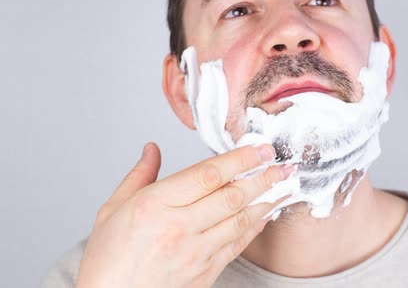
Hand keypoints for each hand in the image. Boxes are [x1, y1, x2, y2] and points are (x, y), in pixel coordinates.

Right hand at [77, 142, 290, 287]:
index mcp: (154, 205)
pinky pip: (237, 245)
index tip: (260, 148)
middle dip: (263, 177)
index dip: (240, 159)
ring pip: (240, 221)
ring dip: (267, 201)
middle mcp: (178, 228)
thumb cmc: (108, 260)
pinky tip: (265, 214)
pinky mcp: (204, 273)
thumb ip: (139, 176)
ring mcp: (194, 253)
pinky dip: (254, 227)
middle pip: (232, 197)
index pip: (208, 175)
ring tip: (285, 186)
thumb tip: (152, 149)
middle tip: (283, 165)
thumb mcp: (112, 209)